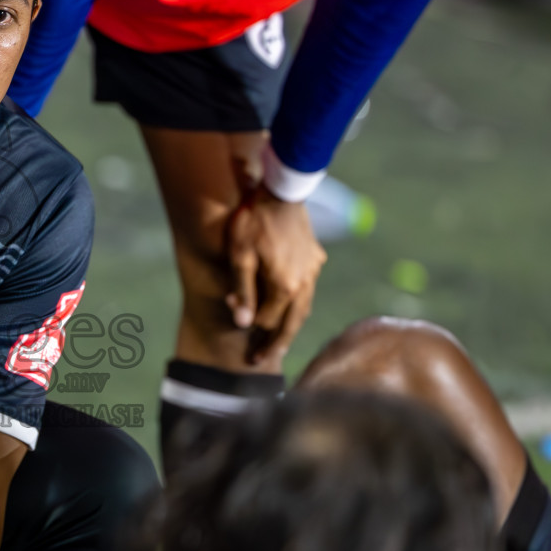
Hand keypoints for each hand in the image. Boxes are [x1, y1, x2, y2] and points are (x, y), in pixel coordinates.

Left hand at [225, 183, 325, 366]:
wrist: (281, 189)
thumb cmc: (254, 220)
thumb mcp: (240, 255)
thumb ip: (243, 291)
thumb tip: (244, 323)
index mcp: (286, 285)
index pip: (268, 319)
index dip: (249, 320)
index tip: (234, 316)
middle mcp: (305, 283)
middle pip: (291, 322)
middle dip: (276, 343)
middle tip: (261, 361)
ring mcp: (314, 270)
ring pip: (303, 308)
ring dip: (289, 325)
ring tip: (277, 341)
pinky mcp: (316, 258)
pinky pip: (308, 289)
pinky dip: (297, 304)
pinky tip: (289, 307)